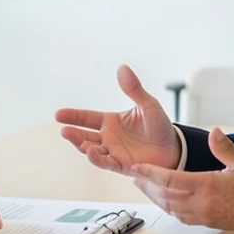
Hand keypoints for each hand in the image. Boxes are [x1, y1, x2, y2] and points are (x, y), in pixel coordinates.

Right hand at [56, 64, 180, 173]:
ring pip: (91, 150)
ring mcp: (113, 152)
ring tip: (73, 138)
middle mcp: (108, 138)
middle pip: (85, 136)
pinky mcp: (121, 165)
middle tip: (63, 129)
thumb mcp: (148, 104)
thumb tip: (123, 68)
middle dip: (73, 133)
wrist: (174, 148)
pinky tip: (91, 152)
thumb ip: (134, 89)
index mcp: (111, 122)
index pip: (88, 118)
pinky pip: (106, 163)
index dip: (73, 116)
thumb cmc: (159, 127)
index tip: (58, 114)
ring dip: (81, 145)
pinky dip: (97, 158)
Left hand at [131, 127, 233, 231]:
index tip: (138, 167)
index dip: (151, 173)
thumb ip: (225, 148)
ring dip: (153, 196)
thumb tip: (213, 132)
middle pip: (164, 195)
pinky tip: (161, 199)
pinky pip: (178, 215)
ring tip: (142, 185)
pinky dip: (165, 206)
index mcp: (207, 186)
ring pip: (168, 206)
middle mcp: (200, 202)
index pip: (171, 180)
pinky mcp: (203, 221)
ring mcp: (200, 214)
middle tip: (133, 175)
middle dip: (146, 185)